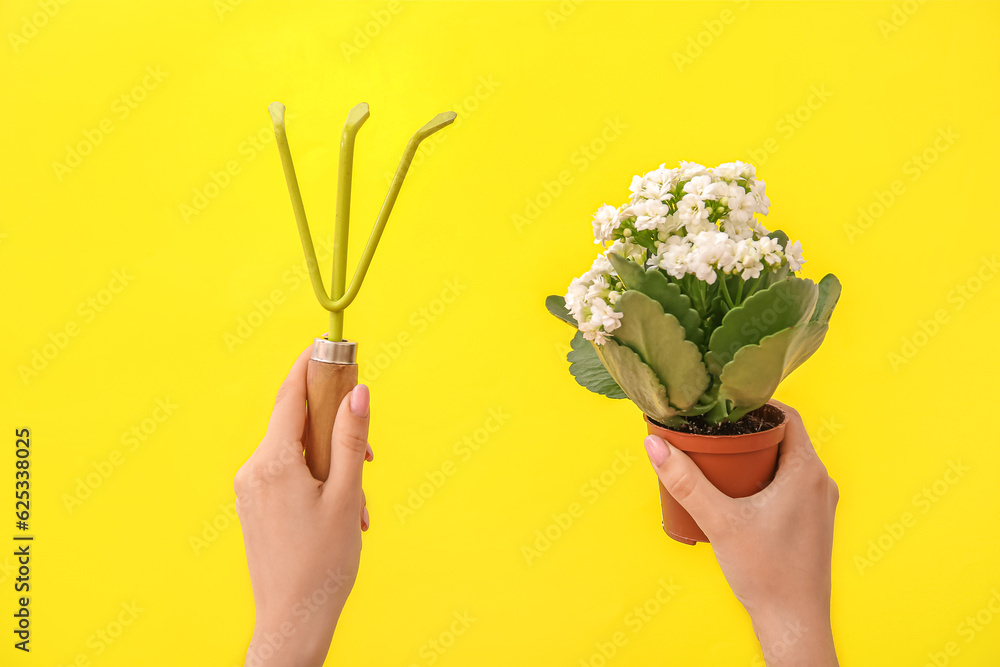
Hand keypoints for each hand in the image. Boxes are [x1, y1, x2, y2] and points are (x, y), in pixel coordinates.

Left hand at [235, 346, 373, 666]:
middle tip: (370, 455)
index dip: (309, 368)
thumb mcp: (348, 495)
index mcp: (273, 462)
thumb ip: (352, 439)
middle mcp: (253, 470)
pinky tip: (340, 513)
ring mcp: (251, 490)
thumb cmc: (323, 564)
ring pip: (297, 453)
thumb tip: (358, 391)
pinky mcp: (254, 508)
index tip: (326, 347)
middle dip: (337, 431)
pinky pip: (288, 476)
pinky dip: (318, 481)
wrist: (292, 621)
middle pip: (298, 425)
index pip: (290, 396)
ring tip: (357, 506)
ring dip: (332, 465)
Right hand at [643, 400, 838, 666]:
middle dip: (747, 432)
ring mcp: (819, 504)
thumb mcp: (719, 521)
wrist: (793, 622)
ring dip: (755, 456)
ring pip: (786, 461)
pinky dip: (764, 478)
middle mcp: (820, 482)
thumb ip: (685, 481)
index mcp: (807, 470)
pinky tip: (736, 493)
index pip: (786, 415)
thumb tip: (654, 443)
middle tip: (712, 433)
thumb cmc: (766, 573)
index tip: (723, 406)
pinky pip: (788, 484)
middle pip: (784, 437)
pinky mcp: (812, 522)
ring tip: (718, 460)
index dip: (754, 405)